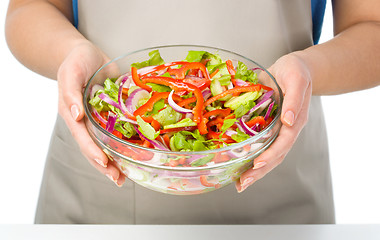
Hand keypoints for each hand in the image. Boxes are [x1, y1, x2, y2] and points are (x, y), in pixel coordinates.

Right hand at [57, 41, 125, 186]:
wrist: (87, 55)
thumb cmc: (76, 62)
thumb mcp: (70, 73)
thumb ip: (70, 93)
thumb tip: (75, 115)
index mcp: (73, 114)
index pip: (82, 137)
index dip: (92, 151)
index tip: (104, 163)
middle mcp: (85, 122)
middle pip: (93, 147)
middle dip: (105, 165)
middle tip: (118, 179)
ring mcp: (98, 120)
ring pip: (105, 145)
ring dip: (115, 161)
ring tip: (125, 177)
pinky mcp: (111, 115)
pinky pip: (117, 132)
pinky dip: (124, 144)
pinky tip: (135, 155)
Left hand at [236, 53, 311, 191]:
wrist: (296, 68)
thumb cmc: (296, 71)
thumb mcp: (296, 78)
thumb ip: (294, 99)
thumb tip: (288, 120)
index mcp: (296, 120)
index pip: (284, 142)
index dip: (271, 154)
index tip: (258, 164)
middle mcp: (288, 129)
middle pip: (276, 155)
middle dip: (260, 171)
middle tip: (243, 183)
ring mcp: (279, 130)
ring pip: (269, 155)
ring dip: (255, 171)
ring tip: (240, 183)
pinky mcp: (270, 128)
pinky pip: (262, 146)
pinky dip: (252, 158)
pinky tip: (240, 166)